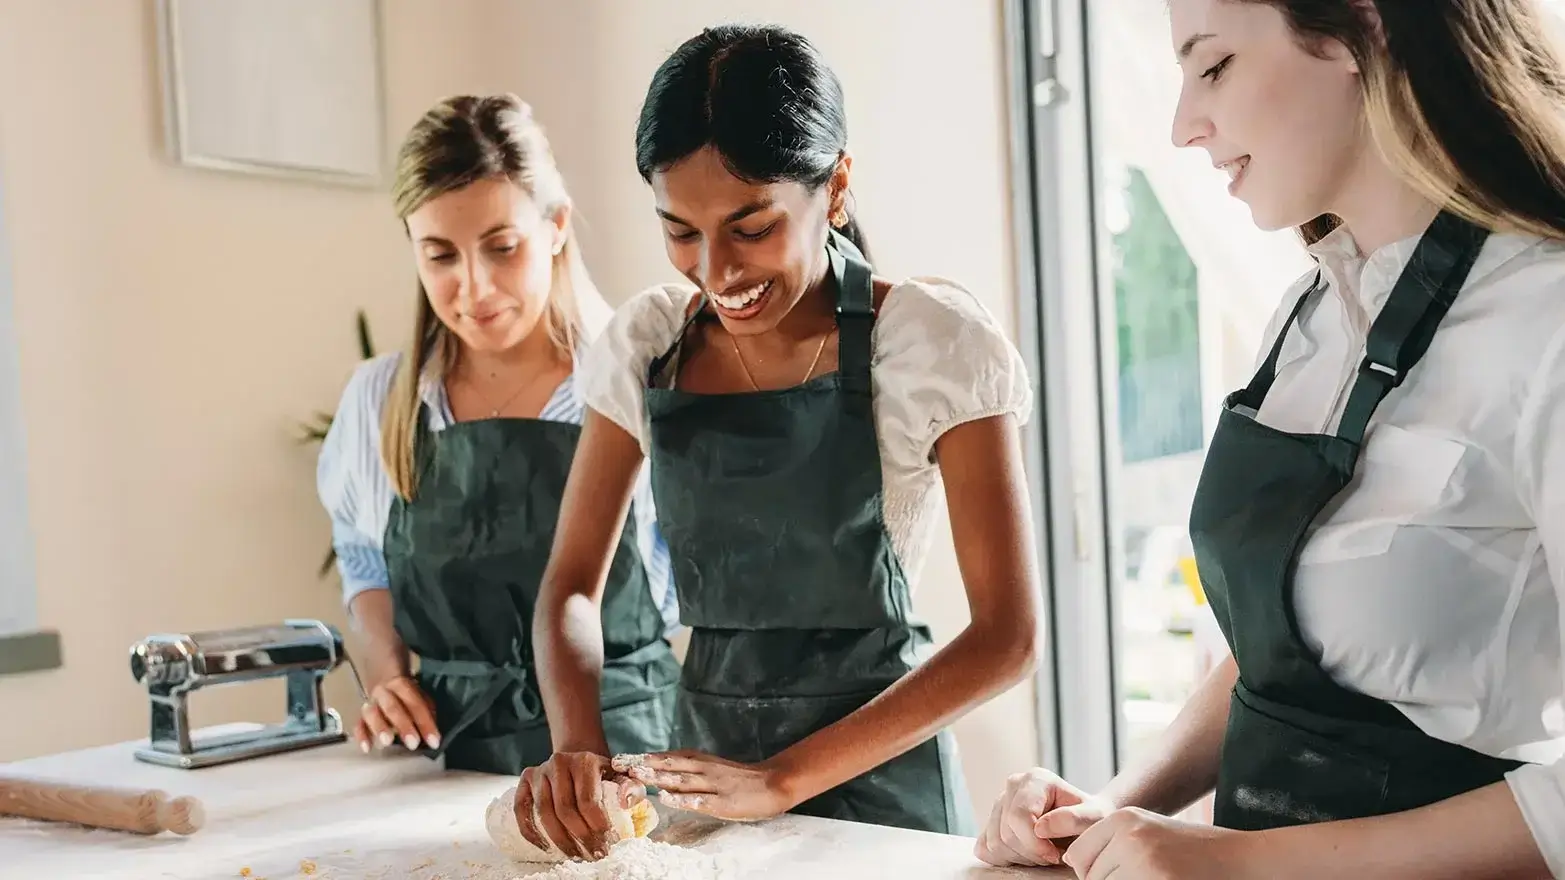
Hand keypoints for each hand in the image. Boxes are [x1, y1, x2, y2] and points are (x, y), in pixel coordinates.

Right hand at [354, 674, 438, 752]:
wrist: (385, 682)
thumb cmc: (407, 696)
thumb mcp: (420, 697)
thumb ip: (427, 712)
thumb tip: (434, 733)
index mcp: (402, 685)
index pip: (415, 703)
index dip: (426, 723)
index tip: (434, 741)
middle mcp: (384, 692)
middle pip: (392, 707)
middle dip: (403, 726)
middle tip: (413, 743)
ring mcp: (371, 704)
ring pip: (372, 713)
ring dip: (380, 728)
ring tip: (387, 742)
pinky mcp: (361, 716)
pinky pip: (358, 725)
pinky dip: (362, 736)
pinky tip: (368, 748)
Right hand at [515, 752, 643, 860]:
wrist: (577, 759)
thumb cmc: (601, 774)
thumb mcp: (621, 776)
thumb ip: (632, 788)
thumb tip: (627, 803)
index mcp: (585, 760)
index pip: (588, 800)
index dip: (597, 827)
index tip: (607, 845)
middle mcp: (560, 762)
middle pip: (565, 809)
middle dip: (580, 837)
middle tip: (593, 854)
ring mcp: (539, 770)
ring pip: (544, 812)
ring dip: (558, 839)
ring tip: (574, 854)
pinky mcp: (525, 779)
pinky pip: (521, 808)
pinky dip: (530, 831)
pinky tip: (545, 847)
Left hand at [621, 750, 794, 821]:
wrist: (773, 782)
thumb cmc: (739, 779)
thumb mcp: (711, 769)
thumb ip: (687, 772)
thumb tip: (659, 777)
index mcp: (700, 761)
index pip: (667, 757)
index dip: (643, 758)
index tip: (619, 759)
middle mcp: (704, 769)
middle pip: (670, 765)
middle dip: (644, 764)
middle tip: (620, 764)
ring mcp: (714, 784)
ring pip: (682, 779)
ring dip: (658, 776)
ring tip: (637, 775)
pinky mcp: (724, 801)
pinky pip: (701, 800)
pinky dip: (683, 798)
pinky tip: (668, 798)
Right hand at [973, 768, 1111, 866]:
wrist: (1085, 821)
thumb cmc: (1092, 819)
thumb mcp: (1095, 818)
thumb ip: (1075, 819)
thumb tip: (1040, 827)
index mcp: (1035, 779)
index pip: (1019, 818)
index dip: (1036, 844)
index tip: (1057, 854)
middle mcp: (1013, 786)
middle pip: (1005, 834)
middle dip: (1030, 853)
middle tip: (1052, 854)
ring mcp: (999, 803)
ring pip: (994, 844)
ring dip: (1020, 857)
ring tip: (1042, 852)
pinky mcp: (991, 821)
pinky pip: (985, 849)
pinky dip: (1005, 858)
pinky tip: (1026, 853)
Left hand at [1062, 807, 1255, 879]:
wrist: (1239, 858)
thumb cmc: (1190, 849)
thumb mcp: (1147, 830)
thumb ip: (1109, 841)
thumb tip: (1069, 860)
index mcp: (1123, 818)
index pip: (1077, 856)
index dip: (1093, 872)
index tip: (1121, 871)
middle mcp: (1129, 835)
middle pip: (1090, 877)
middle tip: (1148, 873)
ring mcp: (1144, 860)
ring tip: (1157, 877)